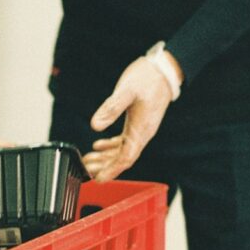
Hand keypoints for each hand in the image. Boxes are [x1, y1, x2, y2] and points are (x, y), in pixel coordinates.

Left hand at [83, 51, 180, 181]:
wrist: (164, 71)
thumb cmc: (148, 79)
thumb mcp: (127, 91)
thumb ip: (111, 109)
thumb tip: (95, 125)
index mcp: (141, 130)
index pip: (126, 157)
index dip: (112, 170)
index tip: (99, 178)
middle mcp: (142, 133)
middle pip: (122, 158)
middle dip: (104, 166)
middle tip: (86, 170)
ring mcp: (140, 129)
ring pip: (122, 151)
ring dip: (105, 158)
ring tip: (88, 161)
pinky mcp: (138, 123)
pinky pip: (124, 141)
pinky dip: (110, 146)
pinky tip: (98, 146)